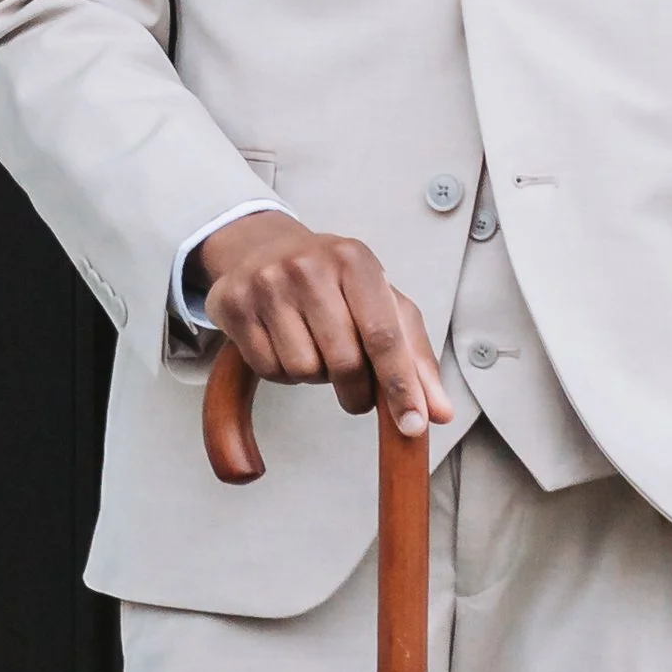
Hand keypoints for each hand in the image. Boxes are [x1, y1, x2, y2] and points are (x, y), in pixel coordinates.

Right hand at [198, 214, 450, 437]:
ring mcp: (267, 283)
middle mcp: (308, 266)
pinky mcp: (234, 304)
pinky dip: (283, 372)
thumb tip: (438, 412)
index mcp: (355, 260)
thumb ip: (414, 357)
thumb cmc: (333, 281)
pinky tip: (286, 344)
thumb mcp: (382, 303)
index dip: (401, 385)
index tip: (413, 424)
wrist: (263, 248)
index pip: (384, 335)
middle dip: (356, 391)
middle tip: (356, 390)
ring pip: (304, 370)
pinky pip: (269, 370)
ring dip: (316, 377)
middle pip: (344, 361)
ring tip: (315, 348)